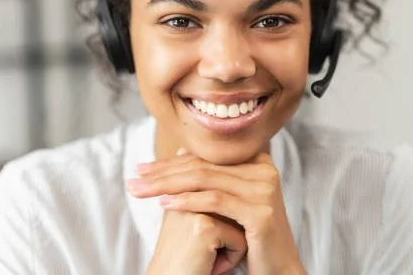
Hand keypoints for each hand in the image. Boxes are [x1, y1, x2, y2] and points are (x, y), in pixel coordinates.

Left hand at [127, 148, 304, 274]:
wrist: (278, 270)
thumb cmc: (250, 238)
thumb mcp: (229, 202)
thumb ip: (210, 176)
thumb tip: (178, 150)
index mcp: (258, 162)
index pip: (206, 156)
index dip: (171, 161)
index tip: (142, 168)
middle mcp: (264, 170)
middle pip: (204, 166)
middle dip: (163, 172)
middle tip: (134, 177)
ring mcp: (264, 189)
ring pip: (205, 179)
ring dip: (167, 184)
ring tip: (141, 191)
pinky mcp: (261, 211)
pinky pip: (215, 201)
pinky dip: (186, 201)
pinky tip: (163, 204)